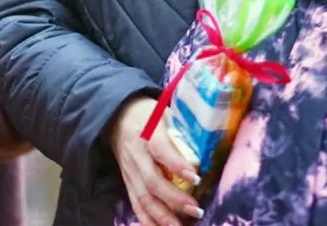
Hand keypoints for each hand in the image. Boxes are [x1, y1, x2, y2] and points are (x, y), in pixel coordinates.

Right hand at [109, 96, 203, 225]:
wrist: (117, 117)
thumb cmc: (148, 114)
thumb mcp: (165, 113)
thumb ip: (183, 129)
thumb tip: (209, 144)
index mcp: (147, 133)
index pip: (161, 150)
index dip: (177, 165)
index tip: (196, 177)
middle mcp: (136, 155)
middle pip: (152, 181)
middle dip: (174, 199)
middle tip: (196, 210)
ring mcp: (130, 171)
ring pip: (143, 198)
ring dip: (162, 216)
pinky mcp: (127, 182)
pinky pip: (135, 204)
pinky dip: (147, 220)